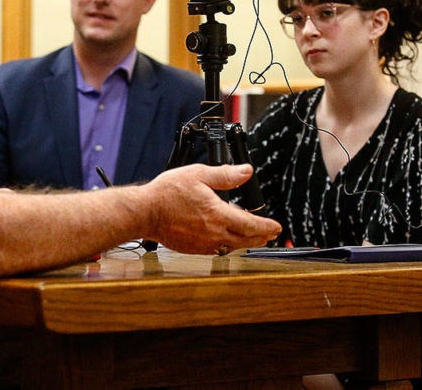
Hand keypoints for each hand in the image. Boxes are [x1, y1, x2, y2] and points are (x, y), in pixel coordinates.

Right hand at [144, 164, 280, 254]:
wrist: (145, 212)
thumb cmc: (168, 193)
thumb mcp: (199, 174)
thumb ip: (225, 175)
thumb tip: (246, 171)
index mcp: (218, 214)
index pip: (251, 224)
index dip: (267, 226)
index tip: (277, 227)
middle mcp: (214, 233)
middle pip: (245, 239)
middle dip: (260, 236)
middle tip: (269, 234)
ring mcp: (204, 243)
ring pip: (232, 246)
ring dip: (245, 242)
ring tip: (252, 238)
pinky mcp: (194, 249)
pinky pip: (217, 250)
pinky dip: (227, 245)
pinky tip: (226, 240)